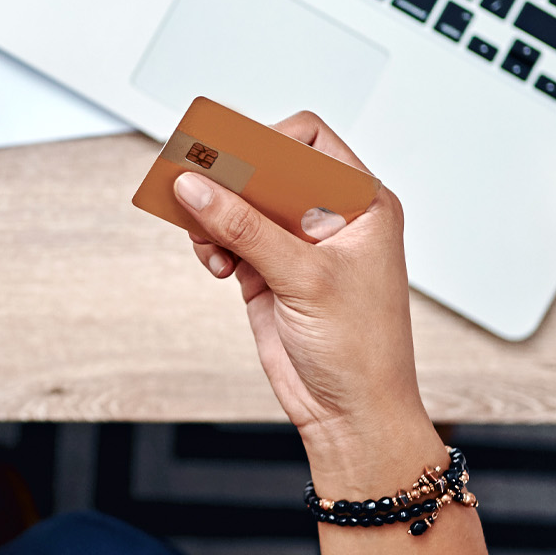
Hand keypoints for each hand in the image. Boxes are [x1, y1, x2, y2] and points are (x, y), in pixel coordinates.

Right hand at [171, 112, 438, 480]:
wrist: (349, 413)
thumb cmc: (362, 350)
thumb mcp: (305, 279)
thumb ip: (247, 229)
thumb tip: (198, 189)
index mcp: (361, 204)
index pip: (309, 141)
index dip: (267, 141)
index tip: (228, 156)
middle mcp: (328, 217)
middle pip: (264, 169)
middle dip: (229, 178)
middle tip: (194, 181)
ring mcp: (295, 244)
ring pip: (238, 203)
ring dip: (215, 216)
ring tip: (206, 239)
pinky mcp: (267, 270)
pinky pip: (226, 237)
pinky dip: (212, 244)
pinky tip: (217, 265)